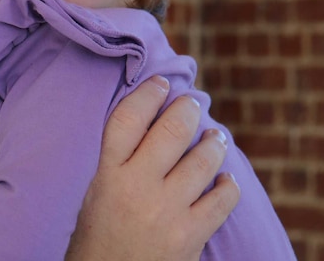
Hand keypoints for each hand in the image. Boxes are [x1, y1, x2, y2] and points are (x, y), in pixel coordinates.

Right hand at [66, 76, 239, 260]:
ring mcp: (167, 212)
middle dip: (187, 109)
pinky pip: (222, 199)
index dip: (148, 93)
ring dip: (213, 142)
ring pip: (203, 159)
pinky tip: (225, 179)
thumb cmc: (97, 239)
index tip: (161, 84)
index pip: (129, 118)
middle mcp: (136, 188)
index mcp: (107, 175)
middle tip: (192, 103)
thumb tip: (151, 123)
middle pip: (171, 130)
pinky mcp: (190, 236)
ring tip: (215, 137)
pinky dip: (228, 184)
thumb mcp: (95, 194)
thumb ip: (117, 161)